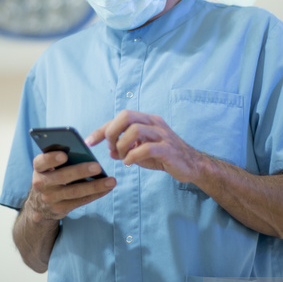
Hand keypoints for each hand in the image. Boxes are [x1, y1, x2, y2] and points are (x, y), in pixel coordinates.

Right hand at [28, 150, 115, 220]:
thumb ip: (59, 158)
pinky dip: (96, 194)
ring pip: (75, 191)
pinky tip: (107, 188)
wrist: (40, 205)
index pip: (41, 162)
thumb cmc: (50, 177)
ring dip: (95, 186)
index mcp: (39, 169)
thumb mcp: (48, 167)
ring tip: (111, 181)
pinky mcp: (60, 209)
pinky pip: (81, 201)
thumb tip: (83, 151)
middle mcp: (41, 184)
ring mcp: (51, 198)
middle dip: (81, 171)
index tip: (64, 155)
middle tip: (98, 166)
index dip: (51, 158)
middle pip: (62, 177)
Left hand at [86, 110, 202, 183]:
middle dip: (112, 133)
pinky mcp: (168, 149)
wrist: (192, 165)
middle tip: (111, 149)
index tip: (89, 141)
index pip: (120, 117)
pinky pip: (146, 148)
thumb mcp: (142, 150)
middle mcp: (154, 123)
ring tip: (123, 157)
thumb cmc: (165, 156)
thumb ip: (127, 148)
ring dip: (122, 146)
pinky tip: (130, 163)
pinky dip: (133, 156)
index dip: (102, 129)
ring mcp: (162, 135)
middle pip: (126, 116)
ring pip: (135, 130)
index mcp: (147, 120)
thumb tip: (110, 151)